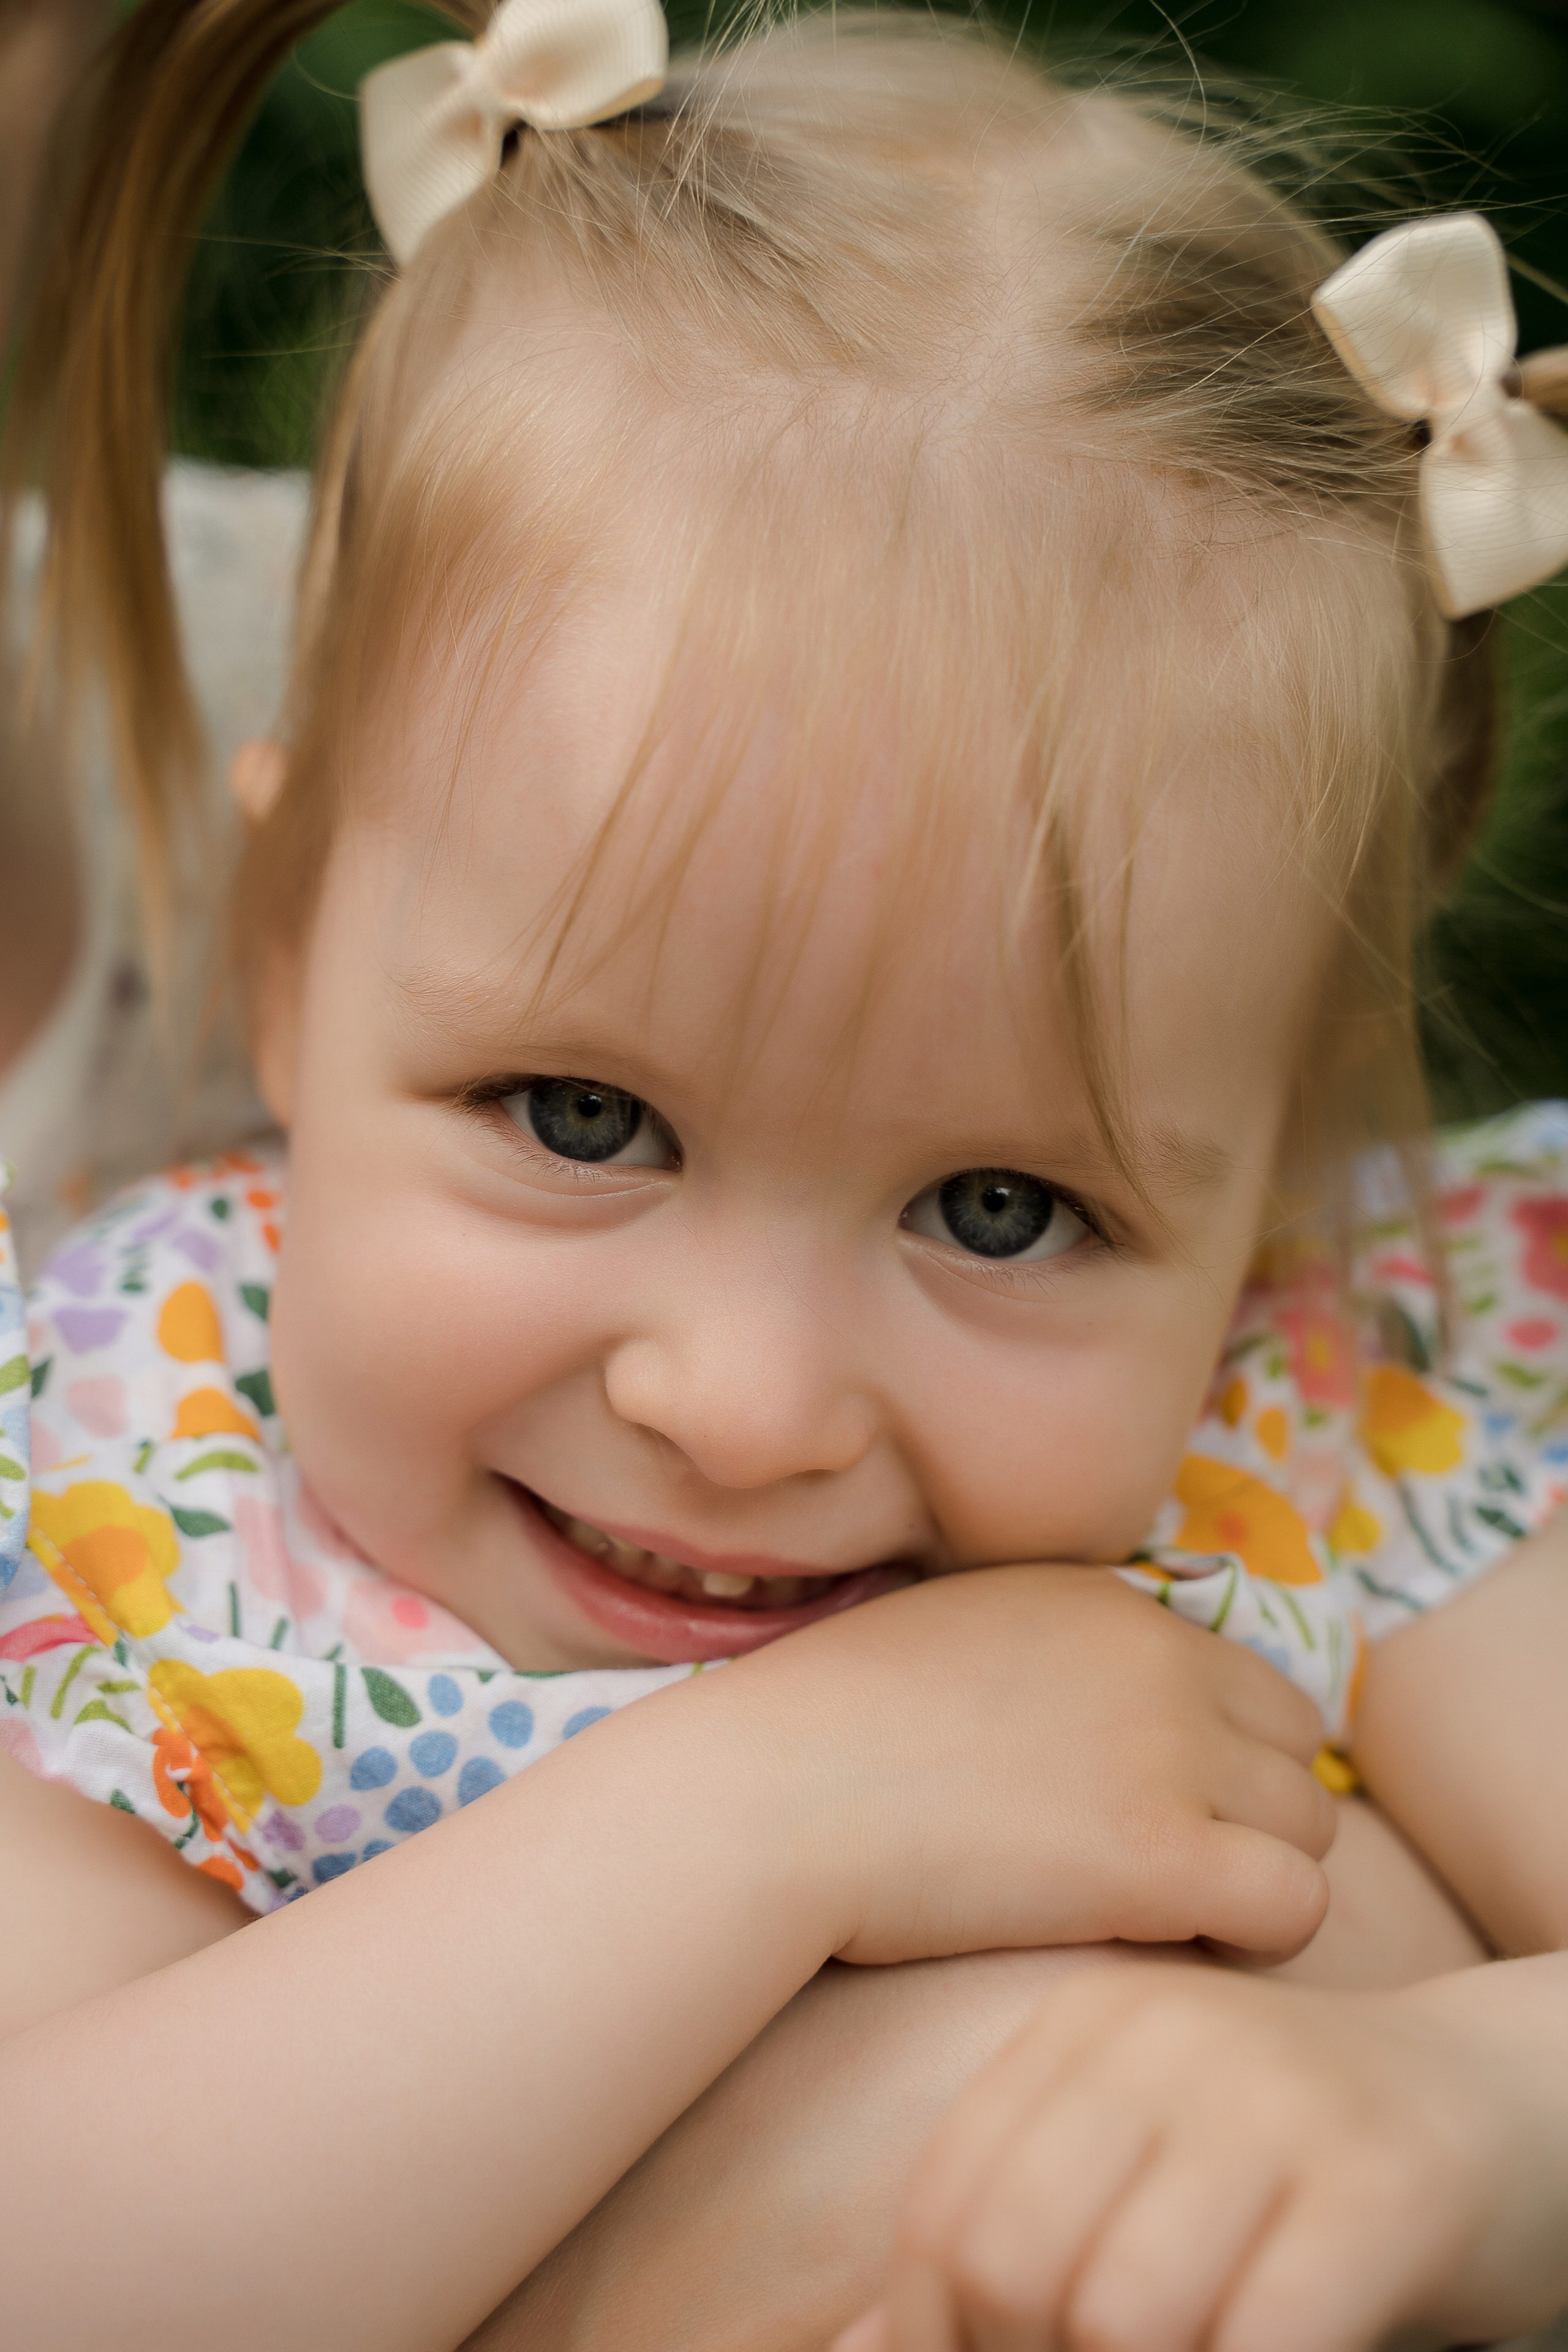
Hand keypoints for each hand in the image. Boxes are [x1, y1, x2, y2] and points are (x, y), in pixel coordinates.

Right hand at [716, 1565, 1335, 1967]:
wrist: (771, 1796)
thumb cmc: (826, 1735)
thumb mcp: (953, 1638)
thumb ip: (1048, 1657)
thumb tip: (1087, 1713)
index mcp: (1108, 1602)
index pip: (1247, 1681)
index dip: (1221, 1758)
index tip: (1157, 1810)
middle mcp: (1159, 1660)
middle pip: (1299, 1750)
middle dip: (1253, 1816)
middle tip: (1170, 1871)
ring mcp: (1170, 1753)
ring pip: (1312, 1829)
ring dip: (1256, 1878)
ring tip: (1164, 1916)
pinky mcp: (1163, 1856)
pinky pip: (1296, 1905)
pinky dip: (1253, 1937)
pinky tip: (1170, 1946)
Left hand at [832, 1961, 1567, 2351]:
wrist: (1510, 2104)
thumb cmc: (1292, 2163)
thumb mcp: (1136, 2167)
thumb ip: (1004, 2244)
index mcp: (1087, 2025)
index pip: (944, 2211)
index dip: (935, 2338)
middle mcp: (1169, 2038)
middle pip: (1013, 2265)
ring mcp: (1279, 2103)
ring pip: (1123, 2317)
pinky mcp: (1383, 2187)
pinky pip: (1257, 2342)